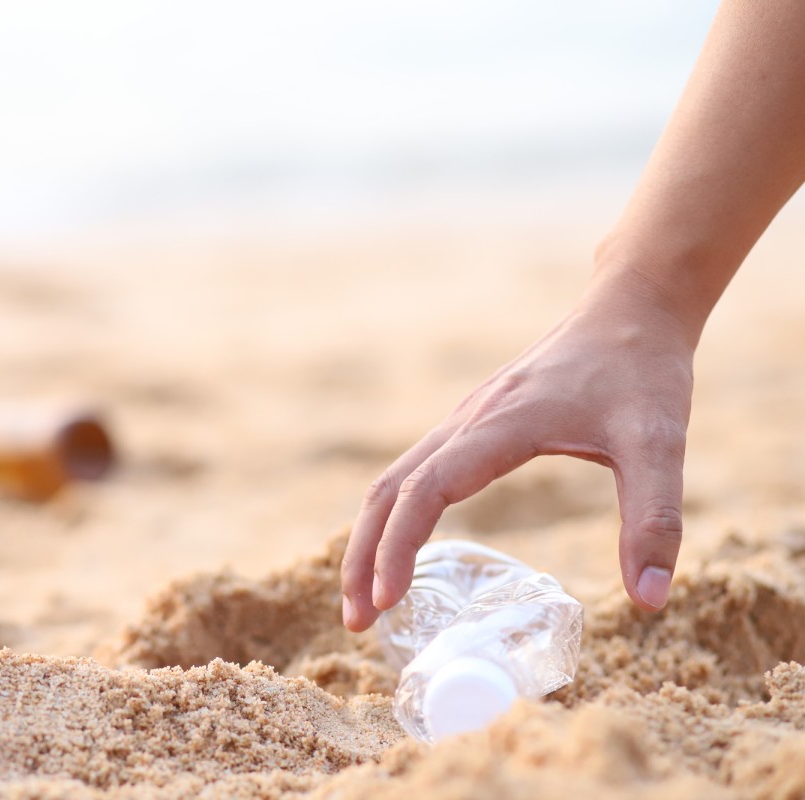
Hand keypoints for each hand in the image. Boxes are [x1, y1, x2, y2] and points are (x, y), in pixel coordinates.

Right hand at [340, 273, 695, 631]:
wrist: (630, 308)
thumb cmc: (643, 370)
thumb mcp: (660, 443)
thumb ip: (655, 519)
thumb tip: (651, 602)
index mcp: (499, 425)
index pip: (425, 490)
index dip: (399, 546)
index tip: (390, 601)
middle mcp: (466, 422)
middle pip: (386, 491)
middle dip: (361, 556)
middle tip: (358, 621)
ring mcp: (463, 421)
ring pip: (391, 481)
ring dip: (369, 539)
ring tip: (367, 599)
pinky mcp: (472, 425)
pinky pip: (413, 473)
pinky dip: (393, 517)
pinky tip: (403, 549)